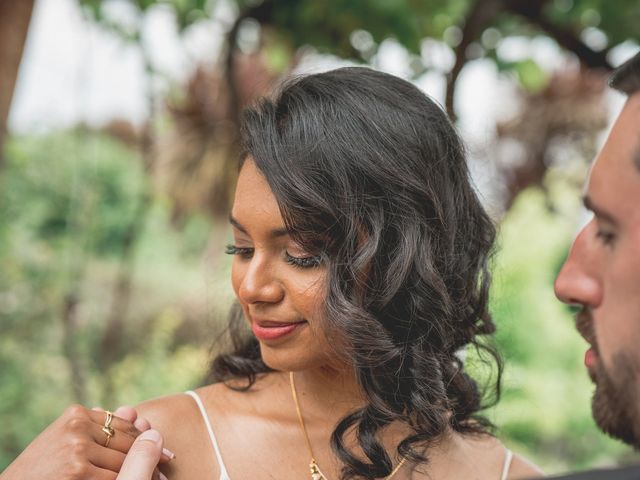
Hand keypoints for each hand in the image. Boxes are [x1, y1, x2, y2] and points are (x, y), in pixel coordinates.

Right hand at [1, 404, 170, 479]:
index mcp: (75, 414)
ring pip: (124, 460)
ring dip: (144, 469)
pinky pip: (115, 476)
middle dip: (149, 452)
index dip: (144, 436)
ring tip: (160, 475)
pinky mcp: (78, 470)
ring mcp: (76, 448)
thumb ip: (97, 427)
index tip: (164, 447)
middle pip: (127, 440)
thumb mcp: (67, 443)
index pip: (123, 423)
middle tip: (170, 460)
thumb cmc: (43, 471)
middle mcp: (76, 425)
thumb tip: (132, 410)